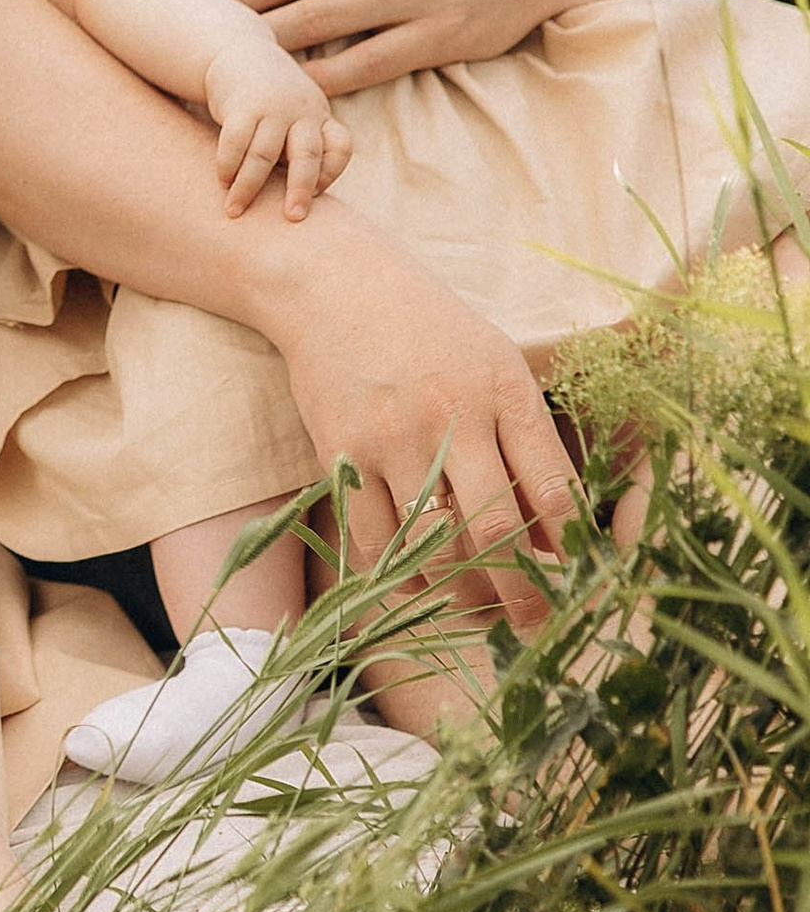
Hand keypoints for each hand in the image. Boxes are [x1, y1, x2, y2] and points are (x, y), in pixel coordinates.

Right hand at [200, 32, 351, 218]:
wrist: (240, 53)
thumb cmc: (272, 100)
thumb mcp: (299, 116)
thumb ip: (302, 150)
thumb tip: (301, 200)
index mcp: (320, 116)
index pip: (340, 146)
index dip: (331, 172)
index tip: (317, 194)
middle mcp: (300, 111)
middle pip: (307, 154)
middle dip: (300, 188)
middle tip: (292, 218)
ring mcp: (271, 107)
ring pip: (263, 154)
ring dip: (247, 187)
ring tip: (234, 211)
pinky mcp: (241, 104)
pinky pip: (234, 141)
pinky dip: (227, 165)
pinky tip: (221, 181)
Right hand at [260, 216, 565, 625]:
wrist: (333, 285)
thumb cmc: (431, 330)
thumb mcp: (496, 366)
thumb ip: (527, 444)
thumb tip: (552, 539)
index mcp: (504, 391)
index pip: (555, 491)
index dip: (572, 553)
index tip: (577, 585)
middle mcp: (451, 416)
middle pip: (497, 531)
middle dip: (523, 595)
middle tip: (533, 627)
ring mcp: (391, 437)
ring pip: (433, 547)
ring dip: (459, 594)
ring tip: (476, 610)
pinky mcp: (340, 452)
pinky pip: (374, 539)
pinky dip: (399, 574)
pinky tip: (417, 582)